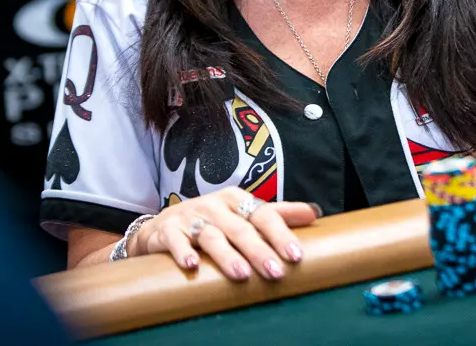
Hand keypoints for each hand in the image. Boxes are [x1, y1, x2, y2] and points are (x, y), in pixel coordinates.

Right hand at [129, 188, 319, 280]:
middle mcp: (215, 205)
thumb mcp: (243, 213)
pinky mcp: (168, 230)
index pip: (263, 215)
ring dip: (226, 255)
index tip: (295, 256)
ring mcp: (190, 216)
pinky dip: (183, 252)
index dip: (280, 234)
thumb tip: (314, 213)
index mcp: (236, 199)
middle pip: (240, 229)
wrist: (161, 227)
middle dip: (259, 251)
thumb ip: (277, 214)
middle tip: (276, 272)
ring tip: (242, 275)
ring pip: (211, 236)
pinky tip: (193, 267)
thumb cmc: (212, 221)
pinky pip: (176, 241)